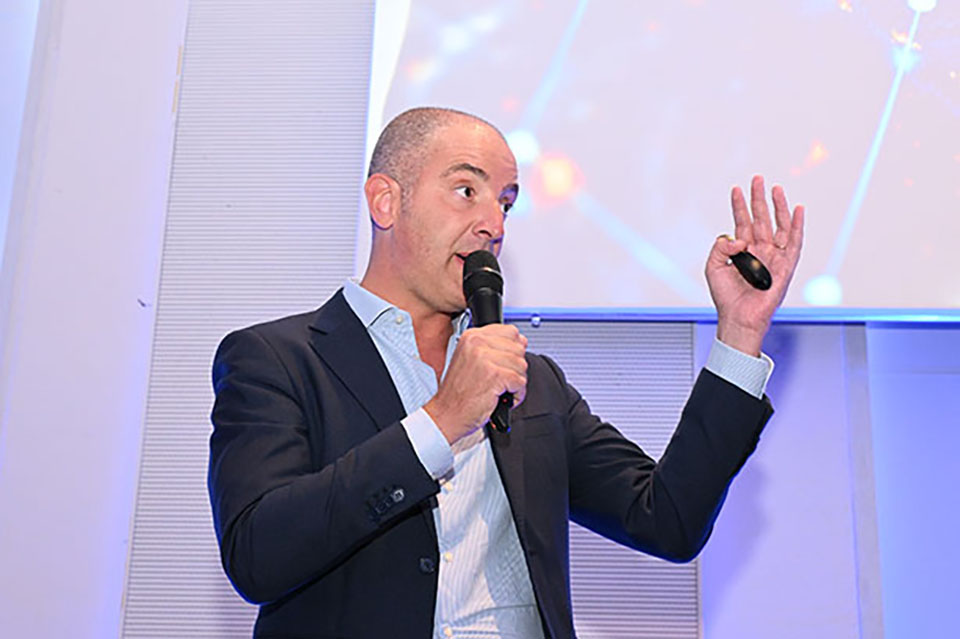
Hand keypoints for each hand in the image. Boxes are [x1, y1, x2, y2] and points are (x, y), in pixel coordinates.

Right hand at [424, 324, 527, 443]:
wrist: (446, 414)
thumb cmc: (457, 393)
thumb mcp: (471, 360)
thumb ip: (494, 348)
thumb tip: (521, 342)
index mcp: (472, 336)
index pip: (511, 331)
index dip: (514, 350)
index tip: (505, 363)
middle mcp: (477, 343)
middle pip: (519, 349)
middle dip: (515, 368)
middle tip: (500, 381)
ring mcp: (485, 358)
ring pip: (521, 365)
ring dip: (516, 383)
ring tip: (499, 390)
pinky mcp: (494, 375)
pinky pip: (520, 382)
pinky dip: (516, 394)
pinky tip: (501, 398)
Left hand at [705, 175, 803, 355]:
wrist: (739, 318)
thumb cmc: (726, 297)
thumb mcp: (713, 267)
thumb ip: (720, 246)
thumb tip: (738, 236)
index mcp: (742, 250)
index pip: (742, 221)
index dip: (739, 205)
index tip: (736, 189)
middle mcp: (759, 250)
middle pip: (760, 218)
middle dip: (758, 198)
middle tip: (757, 179)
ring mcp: (773, 256)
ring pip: (778, 225)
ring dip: (778, 206)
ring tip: (775, 188)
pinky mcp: (786, 265)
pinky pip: (794, 242)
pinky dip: (797, 225)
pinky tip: (798, 209)